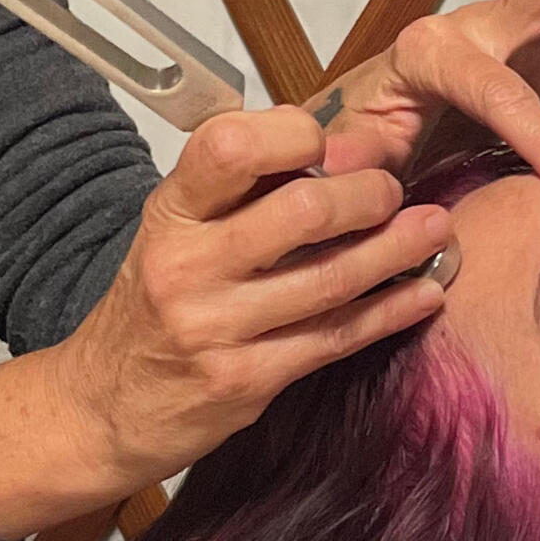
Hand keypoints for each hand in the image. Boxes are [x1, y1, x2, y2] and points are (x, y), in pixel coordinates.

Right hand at [0, 105, 449, 522]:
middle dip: (368, 194)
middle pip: (301, 211)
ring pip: (332, 278)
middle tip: (395, 190)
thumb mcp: (177, 231)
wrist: (103, 407)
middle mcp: (187, 264)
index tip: (331, 141)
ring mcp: (216, 327)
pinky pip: (337, 337)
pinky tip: (426, 292)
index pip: (230, 145)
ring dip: (398, 249)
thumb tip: (343, 146)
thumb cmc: (155, 303)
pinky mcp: (247, 381)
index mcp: (170, 211)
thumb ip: (243, 191)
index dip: (293, 133)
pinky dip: (391, 309)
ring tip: (436, 227)